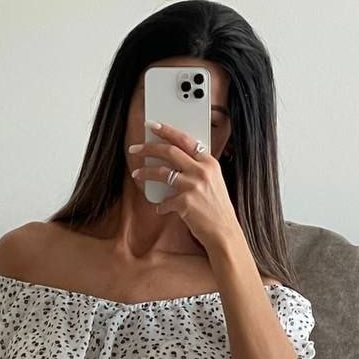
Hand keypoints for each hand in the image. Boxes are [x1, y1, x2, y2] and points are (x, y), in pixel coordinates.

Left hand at [130, 120, 240, 248]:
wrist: (224, 231)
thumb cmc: (216, 208)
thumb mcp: (213, 182)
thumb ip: (197, 169)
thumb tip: (175, 161)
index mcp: (209, 162)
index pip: (185, 140)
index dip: (167, 131)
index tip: (153, 126)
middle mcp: (201, 170)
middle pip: (169, 151)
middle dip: (148, 148)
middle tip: (135, 148)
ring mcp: (193, 186)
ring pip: (161, 172)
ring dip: (146, 173)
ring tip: (137, 174)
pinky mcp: (185, 202)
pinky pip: (164, 202)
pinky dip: (160, 206)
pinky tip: (161, 208)